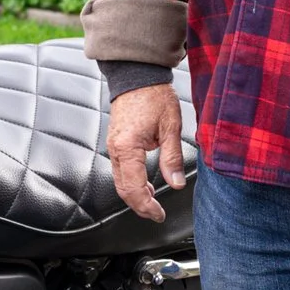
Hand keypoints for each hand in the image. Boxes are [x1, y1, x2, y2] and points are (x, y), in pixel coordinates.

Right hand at [106, 82, 185, 219]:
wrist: (137, 75)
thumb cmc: (154, 96)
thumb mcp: (171, 127)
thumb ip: (172, 158)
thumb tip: (176, 183)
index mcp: (128, 147)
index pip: (134, 188)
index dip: (147, 206)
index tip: (159, 215)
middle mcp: (115, 149)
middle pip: (123, 189)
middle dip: (139, 206)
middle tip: (157, 214)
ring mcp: (113, 146)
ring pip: (119, 181)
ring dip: (135, 195)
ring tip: (153, 202)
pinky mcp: (116, 142)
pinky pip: (119, 170)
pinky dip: (131, 182)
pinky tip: (145, 184)